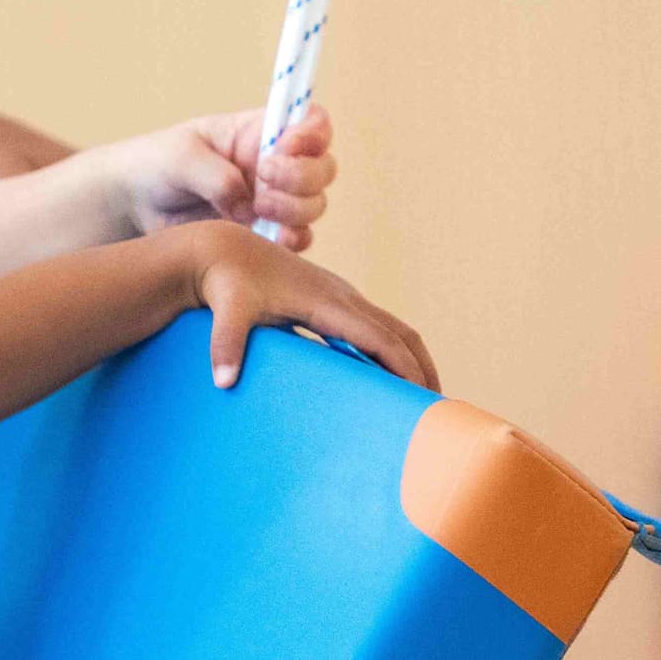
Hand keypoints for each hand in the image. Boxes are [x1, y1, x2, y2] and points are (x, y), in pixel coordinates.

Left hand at [99, 105, 335, 248]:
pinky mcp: (265, 234)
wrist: (135, 205)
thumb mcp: (181, 158)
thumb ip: (218, 177)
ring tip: (256, 211)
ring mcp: (274, 201)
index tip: (284, 147)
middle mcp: (277, 164)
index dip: (312, 134)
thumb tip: (248, 206)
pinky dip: (291, 241)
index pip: (312, 122)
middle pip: (323, 168)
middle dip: (300, 177)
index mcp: (260, 131)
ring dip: (294, 210)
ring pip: (314, 206)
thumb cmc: (157, 165)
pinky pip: (298, 240)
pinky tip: (269, 239)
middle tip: (262, 180)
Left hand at [179, 222, 436, 393]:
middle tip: (438, 409)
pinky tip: (389, 377)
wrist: (222, 250)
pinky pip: (376, 327)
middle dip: (422, 368)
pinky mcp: (334, 301)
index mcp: (326, 302)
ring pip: (393, 328)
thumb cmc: (226, 281)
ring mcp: (342, 297)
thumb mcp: (226, 312)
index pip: (379, 338)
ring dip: (412, 360)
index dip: (403, 367)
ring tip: (423, 398)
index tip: (423, 398)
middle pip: (400, 333)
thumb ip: (227, 344)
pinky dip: (392, 352)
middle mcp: (343, 296)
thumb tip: (224, 380)